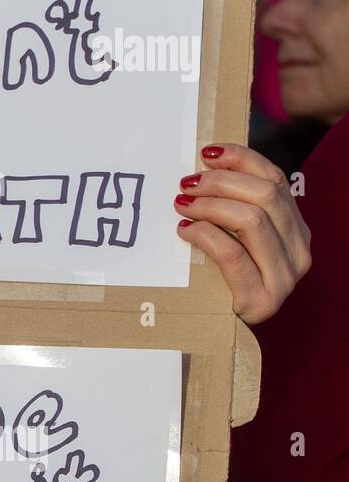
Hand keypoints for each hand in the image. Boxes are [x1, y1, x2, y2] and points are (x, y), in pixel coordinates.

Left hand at [174, 143, 311, 324]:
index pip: (275, 179)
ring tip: (182, 206)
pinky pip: (233, 254)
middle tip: (185, 185)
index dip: (241, 159)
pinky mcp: (261, 300)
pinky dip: (205, 235)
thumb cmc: (215, 274)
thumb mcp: (230, 233)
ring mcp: (284, 278)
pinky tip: (185, 231)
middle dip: (220, 183)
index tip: (206, 152)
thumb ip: (230, 203)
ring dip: (211, 206)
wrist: (214, 329)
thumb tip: (205, 162)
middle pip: (265, 195)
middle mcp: (298, 251)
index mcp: (294, 228)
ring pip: (252, 220)